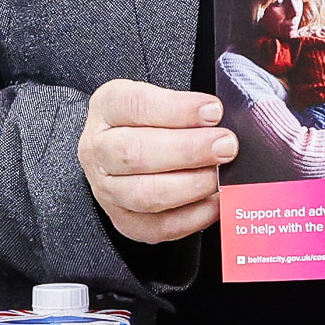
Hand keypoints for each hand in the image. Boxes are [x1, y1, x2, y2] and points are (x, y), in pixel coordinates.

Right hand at [78, 78, 232, 245]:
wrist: (124, 153)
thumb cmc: (150, 122)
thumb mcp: (161, 97)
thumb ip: (187, 107)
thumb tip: (221, 119)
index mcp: (107, 107)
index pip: (136, 105)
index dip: (178, 109)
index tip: (213, 112)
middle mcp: (99, 149)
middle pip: (136, 153)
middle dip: (188, 151)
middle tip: (224, 147)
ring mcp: (107, 189)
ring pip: (145, 194)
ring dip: (190, 186)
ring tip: (219, 176)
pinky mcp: (124, 220)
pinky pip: (158, 227)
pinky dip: (192, 217)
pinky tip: (214, 203)